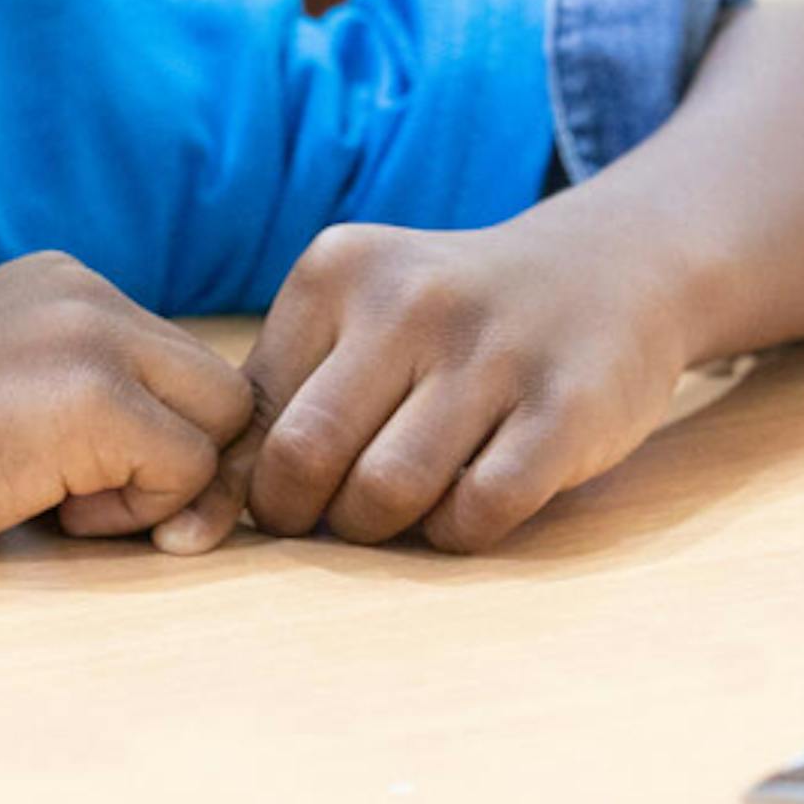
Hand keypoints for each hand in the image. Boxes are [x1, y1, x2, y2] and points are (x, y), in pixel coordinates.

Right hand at [0, 253, 252, 561]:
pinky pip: (188, 469)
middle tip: (89, 504)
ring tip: (64, 504)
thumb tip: (176, 458)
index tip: (84, 482)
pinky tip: (52, 510)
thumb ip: (74, 390)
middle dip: (184, 458)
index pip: (177, 362)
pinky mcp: (94, 401)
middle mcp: (90, 293)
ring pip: (222, 422)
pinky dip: (141, 510)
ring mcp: (95, 340)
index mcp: (65, 283)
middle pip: (220, 385)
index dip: (156, 434)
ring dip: (163, 483)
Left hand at [154, 221, 694, 555]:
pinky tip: (475, 499)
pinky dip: (461, 532)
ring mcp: (494, 350)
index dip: (262, 482)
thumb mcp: (362, 321)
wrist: (613, 271)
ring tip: (410, 505)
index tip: (298, 494)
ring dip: (387, 529)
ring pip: (386, 495)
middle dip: (311, 516)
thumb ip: (281, 404)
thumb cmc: (455, 324)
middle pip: (306, 461)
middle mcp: (411, 299)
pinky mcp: (567, 406)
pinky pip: (478, 513)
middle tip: (346, 514)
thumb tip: (191, 527)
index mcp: (338, 270)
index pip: (252, 418)